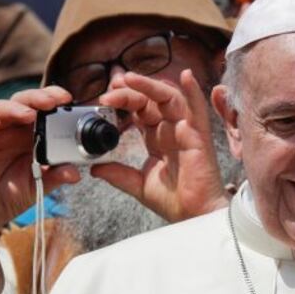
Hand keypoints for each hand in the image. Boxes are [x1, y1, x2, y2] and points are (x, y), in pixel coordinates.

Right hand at [0, 86, 80, 226]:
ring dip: (15, 108)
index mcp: (32, 132)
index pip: (43, 107)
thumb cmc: (14, 192)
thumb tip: (75, 173)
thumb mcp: (40, 184)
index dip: (54, 98)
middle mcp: (11, 127)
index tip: (68, 99)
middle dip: (38, 97)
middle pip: (23, 101)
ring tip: (29, 115)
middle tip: (52, 102)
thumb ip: (56, 175)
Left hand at [91, 70, 229, 222]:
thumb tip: (95, 167)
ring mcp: (186, 131)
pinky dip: (193, 91)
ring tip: (129, 79)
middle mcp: (171, 130)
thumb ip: (117, 173)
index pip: (139, 109)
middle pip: (150, 100)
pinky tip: (185, 76)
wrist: (191, 217)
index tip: (104, 97)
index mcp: (157, 138)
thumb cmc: (173, 201)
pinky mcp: (199, 137)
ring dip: (150, 86)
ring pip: (169, 98)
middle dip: (130, 91)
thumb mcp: (137, 185)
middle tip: (111, 88)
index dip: (123, 99)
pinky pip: (198, 109)